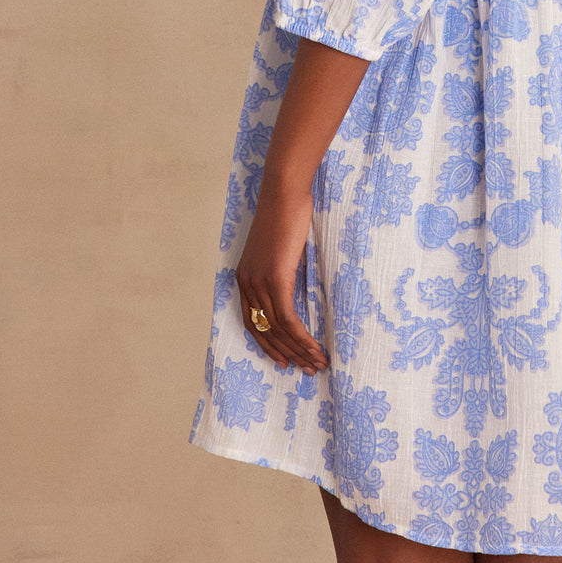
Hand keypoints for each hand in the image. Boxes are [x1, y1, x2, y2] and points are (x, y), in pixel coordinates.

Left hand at [235, 180, 328, 374]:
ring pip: (278, 329)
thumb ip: (281, 270)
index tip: (284, 359)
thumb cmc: (286, 214)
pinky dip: (302, 337)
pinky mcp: (275, 280)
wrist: (284, 194)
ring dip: (299, 349)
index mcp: (244, 278)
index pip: (252, 322)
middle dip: (287, 352)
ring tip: (317, 363)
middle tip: (306, 369)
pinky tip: (315, 348)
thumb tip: (294, 287)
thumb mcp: (278, 248)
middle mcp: (247, 284)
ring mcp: (259, 283)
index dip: (268, 344)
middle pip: (265, 330)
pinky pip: (288, 319)